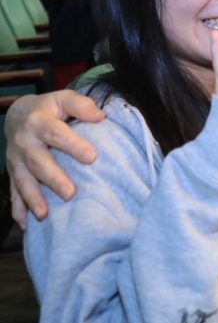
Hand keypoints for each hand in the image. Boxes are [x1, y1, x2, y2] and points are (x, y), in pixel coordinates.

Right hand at [5, 90, 104, 225]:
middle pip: (38, 162)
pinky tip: (26, 224)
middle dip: (53, 179)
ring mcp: (16, 160)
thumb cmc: (50, 109)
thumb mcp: (64, 98)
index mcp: (39, 122)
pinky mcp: (13, 173)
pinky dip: (18, 209)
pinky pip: (13, 192)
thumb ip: (81, 105)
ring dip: (33, 199)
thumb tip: (100, 116)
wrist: (18, 115)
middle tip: (71, 193)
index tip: (92, 157)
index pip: (56, 134)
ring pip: (23, 180)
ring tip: (44, 215)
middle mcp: (25, 142)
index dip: (73, 145)